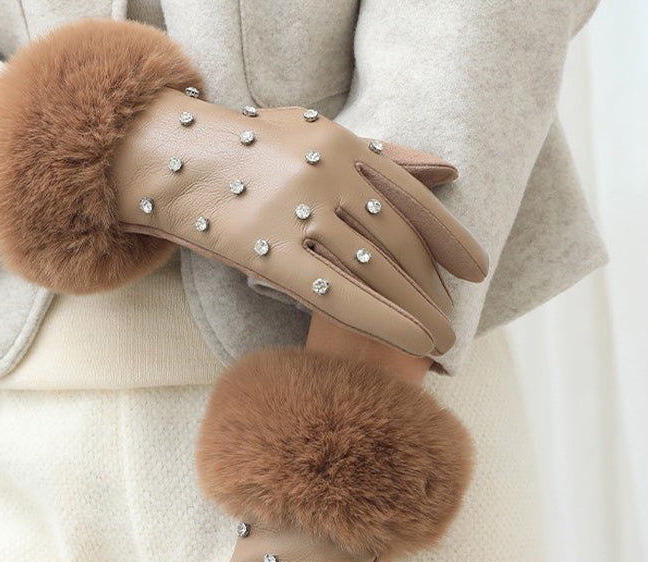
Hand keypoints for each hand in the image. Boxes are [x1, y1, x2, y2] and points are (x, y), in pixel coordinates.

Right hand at [0, 19, 487, 358]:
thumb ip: (383, 152)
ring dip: (417, 309)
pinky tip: (412, 342)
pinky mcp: (269, 252)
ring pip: (374, 269)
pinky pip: (337, 292)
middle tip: (454, 319)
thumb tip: (447, 165)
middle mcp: (327, 175)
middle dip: (431, 287)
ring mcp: (298, 212)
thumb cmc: (245, 147)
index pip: (411, 198)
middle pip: (395, 241)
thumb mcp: (315, 133)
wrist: (171, 156)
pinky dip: (382, 319)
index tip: (476, 269)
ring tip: (443, 340)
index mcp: (343, 145)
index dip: (448, 236)